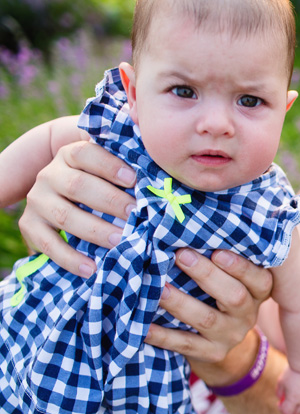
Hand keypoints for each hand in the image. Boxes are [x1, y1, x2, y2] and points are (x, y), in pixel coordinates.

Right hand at [20, 141, 135, 276]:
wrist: (71, 197)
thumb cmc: (107, 182)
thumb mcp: (113, 164)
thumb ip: (129, 155)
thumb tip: (152, 143)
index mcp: (71, 154)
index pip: (87, 153)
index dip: (109, 165)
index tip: (133, 179)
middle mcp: (50, 173)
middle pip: (78, 185)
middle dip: (109, 201)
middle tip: (135, 215)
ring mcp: (39, 199)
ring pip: (64, 214)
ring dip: (95, 230)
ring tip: (120, 242)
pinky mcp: (30, 225)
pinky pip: (47, 242)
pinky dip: (69, 258)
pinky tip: (91, 268)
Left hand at [145, 249, 273, 365]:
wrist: (217, 339)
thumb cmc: (218, 292)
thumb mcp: (230, 276)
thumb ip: (218, 254)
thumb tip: (187, 222)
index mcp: (257, 291)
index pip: (258, 279)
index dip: (240, 266)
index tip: (217, 250)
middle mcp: (247, 314)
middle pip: (234, 296)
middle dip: (207, 275)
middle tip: (181, 255)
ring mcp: (230, 336)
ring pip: (207, 319)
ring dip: (181, 302)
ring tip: (158, 288)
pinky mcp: (211, 353)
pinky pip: (185, 344)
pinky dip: (163, 335)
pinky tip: (143, 325)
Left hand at [276, 368, 299, 413]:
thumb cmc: (293, 372)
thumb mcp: (281, 381)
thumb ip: (279, 392)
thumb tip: (280, 399)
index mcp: (293, 399)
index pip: (286, 412)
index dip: (281, 409)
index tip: (279, 404)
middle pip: (296, 413)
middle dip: (290, 410)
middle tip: (288, 405)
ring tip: (298, 407)